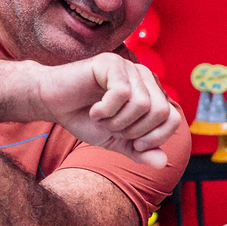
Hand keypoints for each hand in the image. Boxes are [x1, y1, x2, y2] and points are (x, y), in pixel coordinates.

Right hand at [34, 53, 182, 167]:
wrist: (53, 104)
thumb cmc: (86, 120)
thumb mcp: (117, 142)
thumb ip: (140, 152)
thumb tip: (163, 163)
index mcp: (152, 94)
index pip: (173, 118)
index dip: (155, 138)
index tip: (134, 144)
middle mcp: (145, 78)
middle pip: (161, 111)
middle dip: (135, 130)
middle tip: (113, 128)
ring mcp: (129, 68)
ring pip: (141, 104)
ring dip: (117, 121)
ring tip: (102, 118)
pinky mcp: (111, 63)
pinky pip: (121, 93)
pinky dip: (106, 110)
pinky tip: (95, 110)